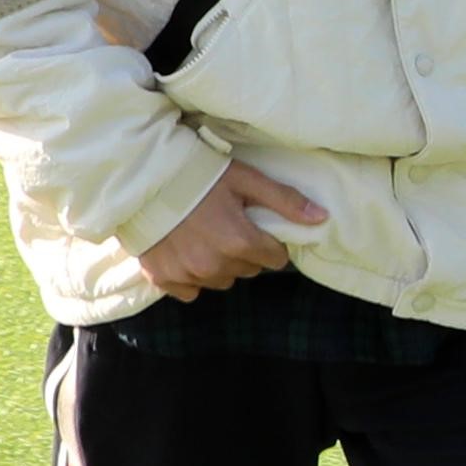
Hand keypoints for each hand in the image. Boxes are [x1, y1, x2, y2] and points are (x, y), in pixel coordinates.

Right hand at [136, 157, 320, 299]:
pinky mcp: (164, 279)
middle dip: (244, 252)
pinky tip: (185, 252)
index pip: (274, 259)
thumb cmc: (199, 174)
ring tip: (205, 237)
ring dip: (220, 265)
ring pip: (221, 281)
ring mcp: (188, 275)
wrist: (142, 178)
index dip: (268, 243)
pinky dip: (191, 277)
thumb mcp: (246, 180)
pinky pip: (190, 291)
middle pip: (248, 270)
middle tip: (227, 226)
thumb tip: (322, 219)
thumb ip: (285, 201)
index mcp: (239, 241)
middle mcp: (215, 265)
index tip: (255, 227)